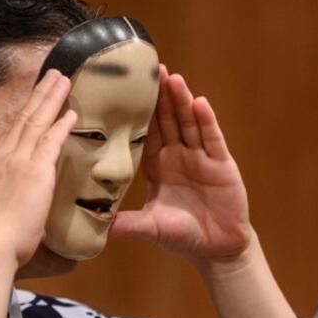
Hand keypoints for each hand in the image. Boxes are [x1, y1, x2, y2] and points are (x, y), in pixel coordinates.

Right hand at [0, 70, 76, 266]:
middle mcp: (0, 159)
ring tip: (63, 79)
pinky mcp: (34, 171)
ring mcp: (16, 162)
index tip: (32, 103)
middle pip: (23, 120)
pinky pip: (50, 141)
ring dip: (51, 99)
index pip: (10, 136)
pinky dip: (61, 125)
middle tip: (52, 74)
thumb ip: (3, 202)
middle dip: (38, 95)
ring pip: (35, 122)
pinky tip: (71, 112)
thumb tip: (14, 207)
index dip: (23, 116)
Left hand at [110, 66, 252, 263]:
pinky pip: (212, 139)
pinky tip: (200, 103)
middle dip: (160, 96)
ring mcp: (201, 158)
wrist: (218, 249)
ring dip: (181, 101)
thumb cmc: (184, 236)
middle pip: (167, 120)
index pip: (145, 133)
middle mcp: (178, 157)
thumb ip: (127, 224)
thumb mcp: (151, 227)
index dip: (137, 112)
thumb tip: (95, 225)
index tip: (125, 90)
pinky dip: (206, 121)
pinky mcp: (221, 164)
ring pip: (189, 123)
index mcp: (158, 166)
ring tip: (172, 78)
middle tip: (149, 68)